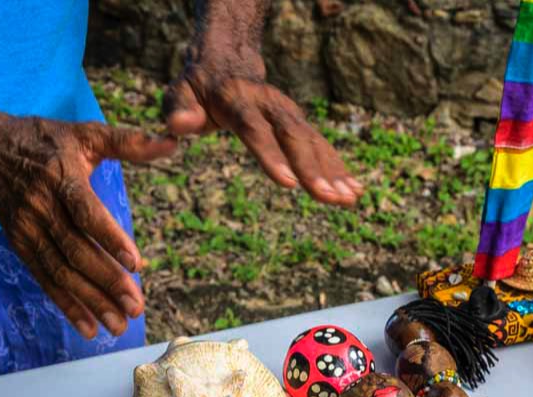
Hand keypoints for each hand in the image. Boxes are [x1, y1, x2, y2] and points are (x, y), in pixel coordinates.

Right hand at [0, 116, 175, 338]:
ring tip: (119, 325)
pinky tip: (90, 328)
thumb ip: (129, 142)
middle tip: (136, 306)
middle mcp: (41, 207)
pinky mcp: (21, 246)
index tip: (136, 264)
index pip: (86, 212)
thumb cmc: (46, 141)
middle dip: (108, 282)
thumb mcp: (86, 134)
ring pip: (62, 272)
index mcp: (61, 178)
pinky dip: (68, 306)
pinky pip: (45, 280)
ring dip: (91, 302)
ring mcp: (28, 230)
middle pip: (76, 251)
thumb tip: (173, 141)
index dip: (110, 239)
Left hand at [165, 59, 360, 206]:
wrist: (226, 61)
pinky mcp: (298, 123)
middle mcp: (269, 105)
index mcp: (237, 100)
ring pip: (313, 142)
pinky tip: (354, 190)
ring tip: (350, 199)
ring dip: (333, 172)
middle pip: (293, 137)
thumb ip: (178, 109)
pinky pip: (320, 146)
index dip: (273, 156)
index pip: (256, 130)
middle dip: (314, 169)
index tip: (289, 184)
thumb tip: (179, 127)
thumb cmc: (197, 87)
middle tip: (330, 198)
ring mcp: (287, 113)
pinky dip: (338, 168)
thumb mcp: (178, 92)